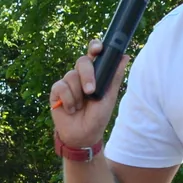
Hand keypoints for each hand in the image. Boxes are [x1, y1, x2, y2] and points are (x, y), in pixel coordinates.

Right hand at [47, 36, 125, 151]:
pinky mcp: (56, 91)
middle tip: (90, 92)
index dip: (94, 47)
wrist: (83, 135)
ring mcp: (68, 82)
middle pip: (82, 62)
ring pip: (71, 76)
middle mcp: (81, 75)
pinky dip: (68, 100)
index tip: (97, 48)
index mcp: (95, 74)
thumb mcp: (109, 97)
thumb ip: (114, 77)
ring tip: (80, 107)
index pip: (93, 54)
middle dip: (87, 76)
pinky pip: (61, 87)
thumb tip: (125, 56)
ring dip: (78, 95)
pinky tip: (71, 110)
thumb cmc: (98, 116)